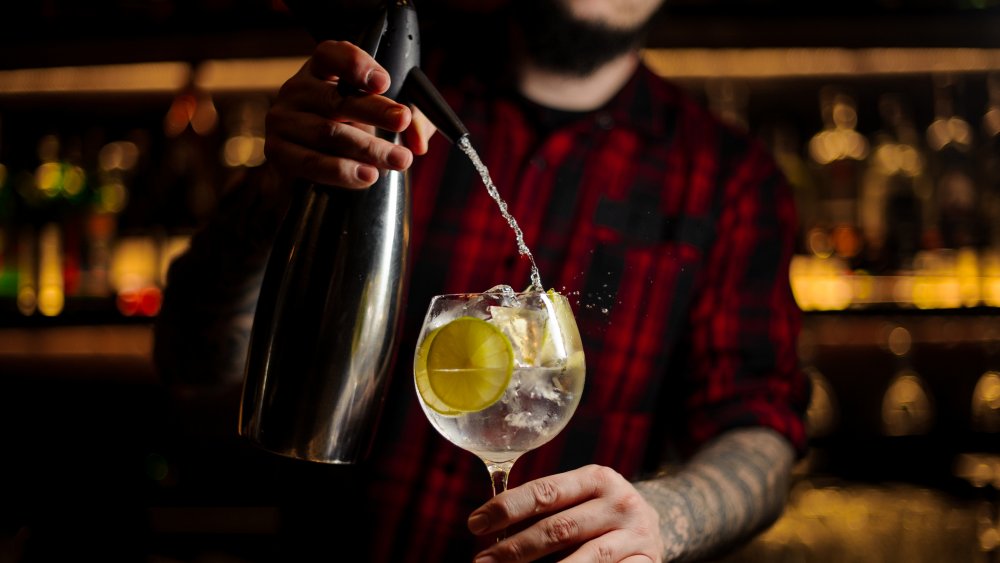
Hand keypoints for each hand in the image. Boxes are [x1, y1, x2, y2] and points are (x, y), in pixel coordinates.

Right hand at [264, 40, 436, 188]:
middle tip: (403, 121)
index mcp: (320, 71)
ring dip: (368, 148)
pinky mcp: (277, 152)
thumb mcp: (386, 120)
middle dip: (375, 110)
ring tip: (398, 160)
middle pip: (336, 98)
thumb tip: (418, 140)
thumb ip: (410, 122)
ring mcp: (282, 120)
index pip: (331, 54)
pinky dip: (341, 171)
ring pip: (328, 133)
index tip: (383, 82)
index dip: (356, 64)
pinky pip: (311, 162)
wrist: (313, 173)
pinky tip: (366, 175)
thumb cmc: (354, 135)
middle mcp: (296, 90)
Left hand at [468, 465, 664, 561]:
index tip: (475, 523)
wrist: (655, 525)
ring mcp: (635, 536)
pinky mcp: (646, 562)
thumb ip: (544, 504)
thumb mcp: (580, 497)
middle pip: (558, 528)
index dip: (507, 508)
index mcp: (597, 478)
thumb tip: (489, 522)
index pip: (545, 491)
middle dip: (514, 548)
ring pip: (583, 560)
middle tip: (482, 561)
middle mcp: (619, 503)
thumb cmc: (599, 511)